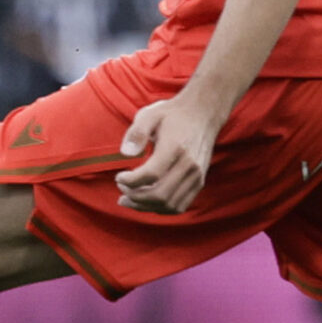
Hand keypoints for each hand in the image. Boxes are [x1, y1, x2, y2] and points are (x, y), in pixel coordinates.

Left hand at [114, 93, 225, 215]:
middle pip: (160, 194)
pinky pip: (180, 205)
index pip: (151, 174)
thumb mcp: (150, 114)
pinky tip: (146, 201)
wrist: (203, 114)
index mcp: (175, 147)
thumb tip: (125, 153)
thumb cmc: (172, 115)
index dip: (131, 181)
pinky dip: (161, 208)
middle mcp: (189, 164)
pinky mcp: (199, 182)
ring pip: (170, 205)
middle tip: (121, 191)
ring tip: (129, 200)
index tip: (118, 177)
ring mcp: (196, 175)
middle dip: (135, 198)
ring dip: (146, 207)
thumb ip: (136, 133)